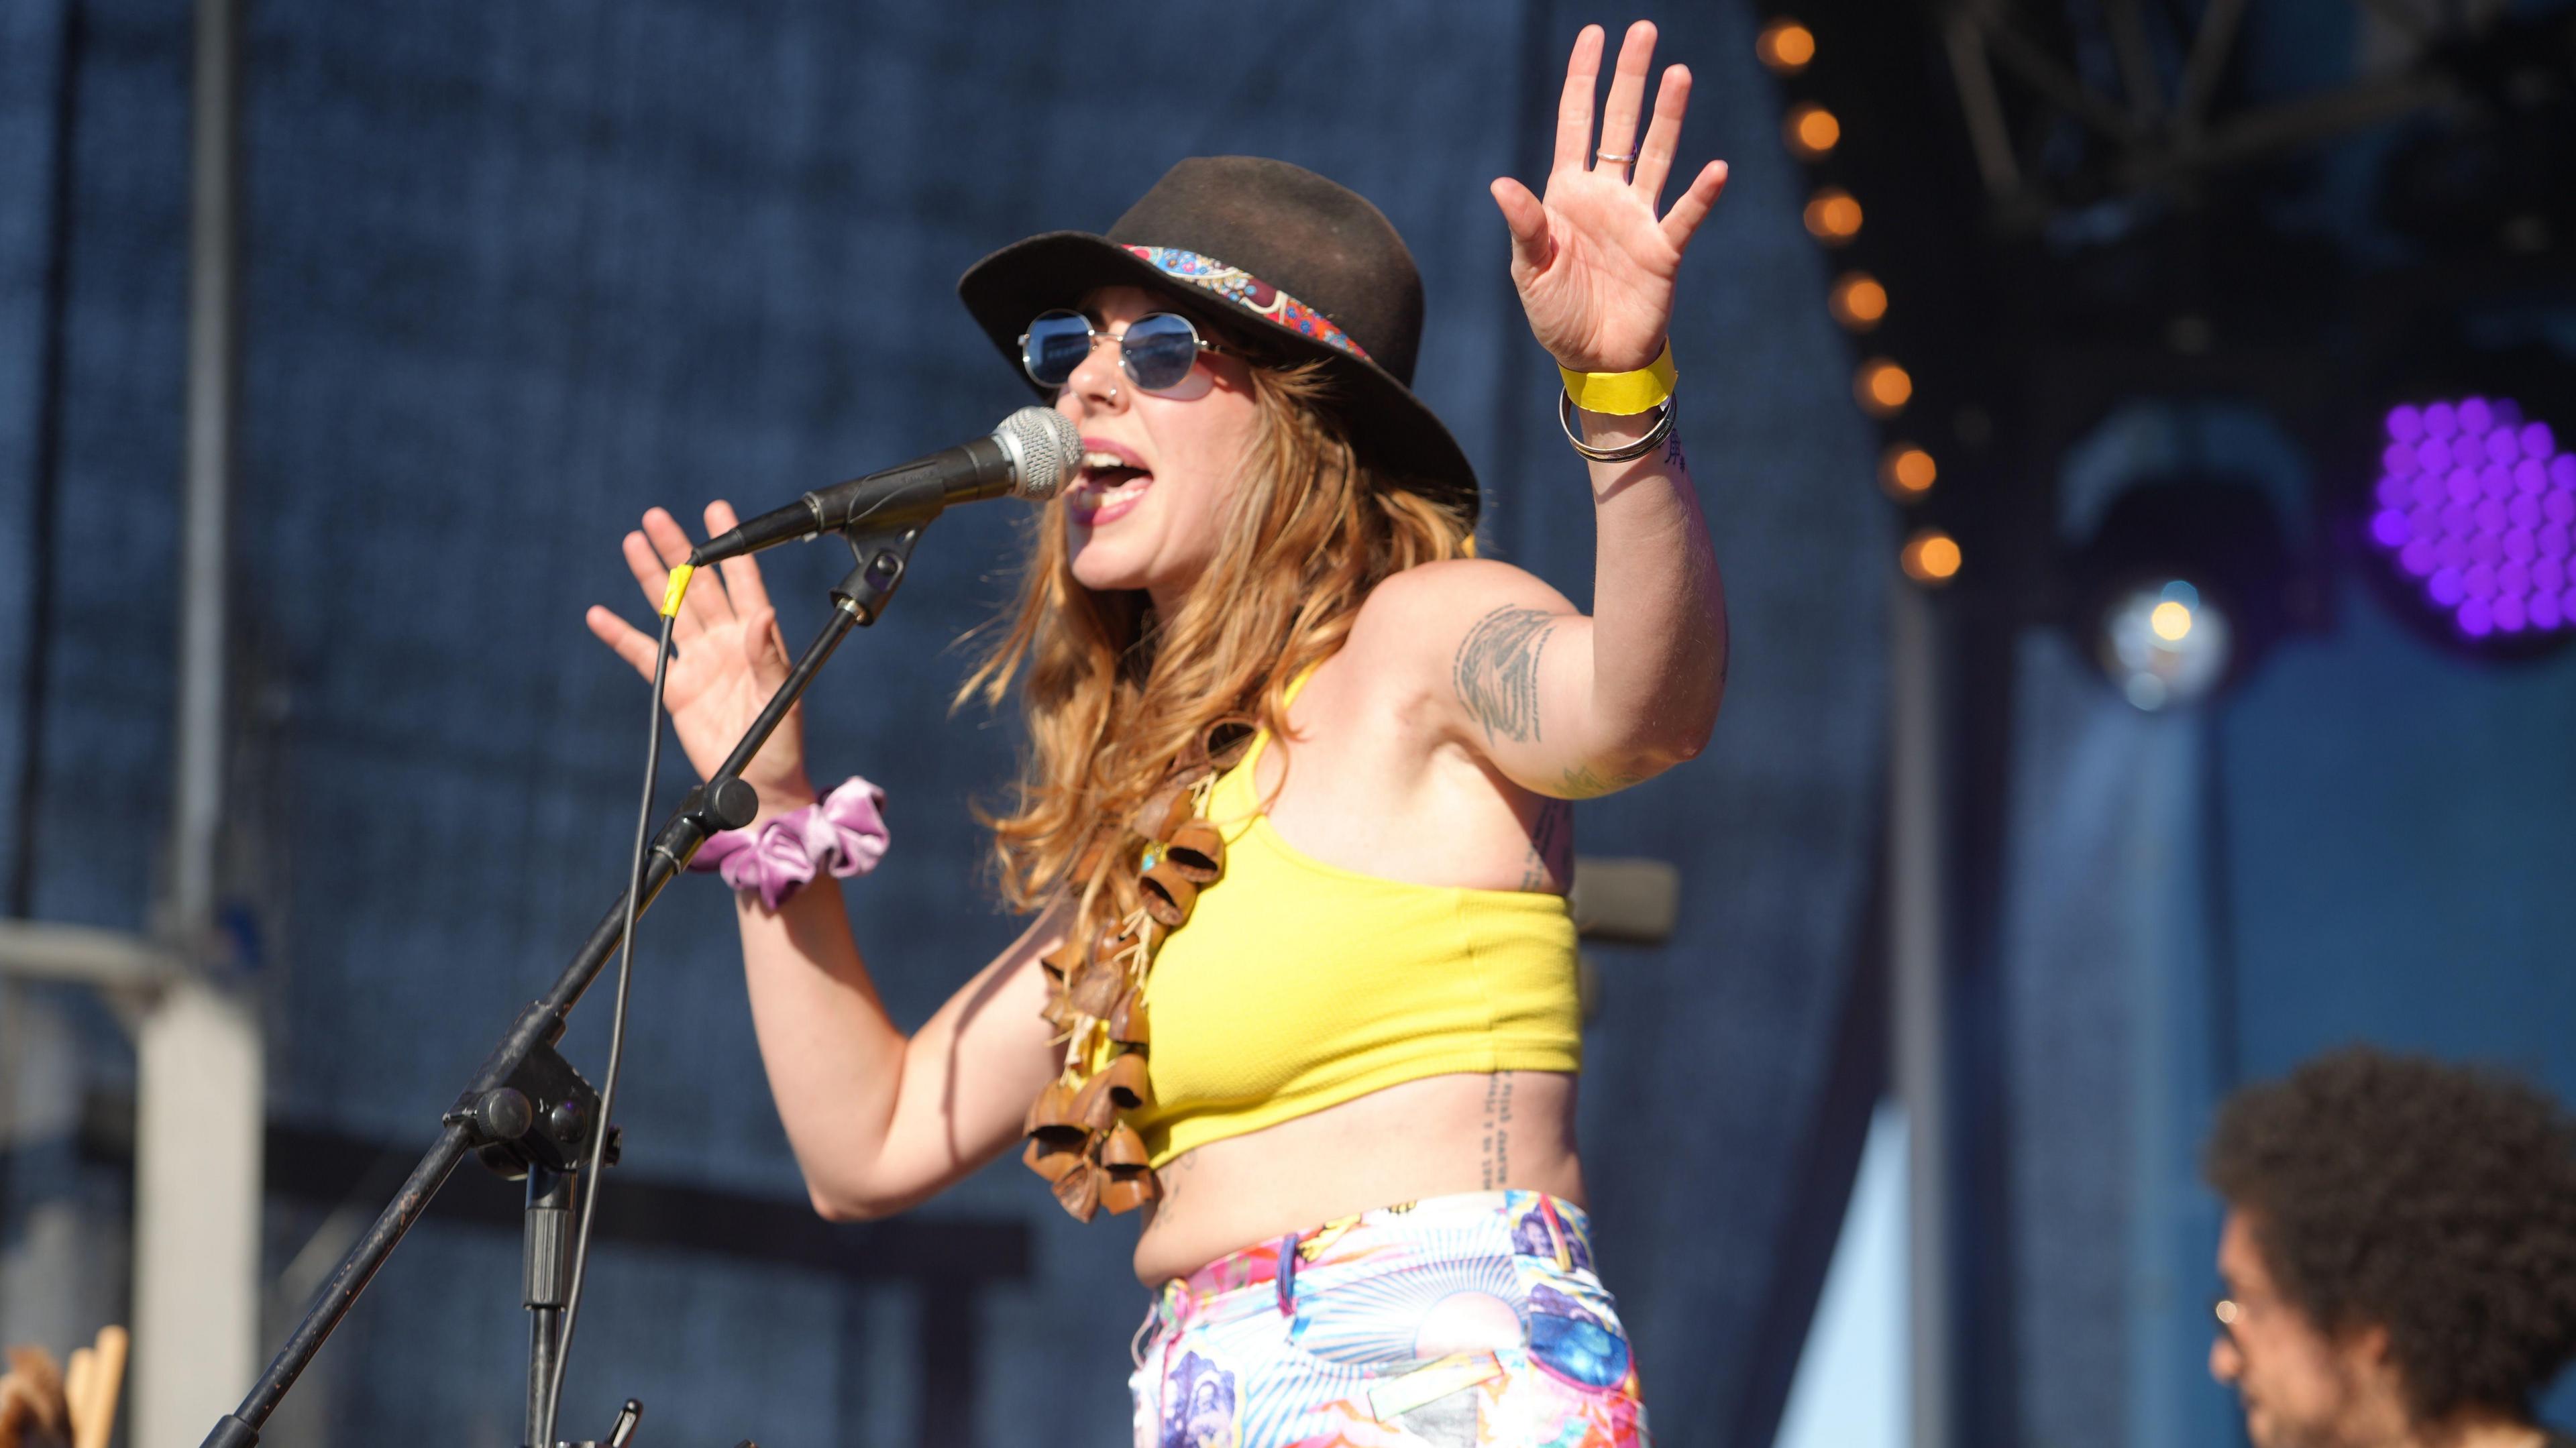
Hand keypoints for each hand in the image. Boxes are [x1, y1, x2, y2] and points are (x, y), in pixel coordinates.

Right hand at [585, 502, 813, 814]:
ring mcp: (699, 662)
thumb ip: (768, 656)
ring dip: (652, 578)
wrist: (761, 786)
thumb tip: (762, 614)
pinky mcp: (675, 688)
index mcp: (756, 638)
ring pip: (671, 610)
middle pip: (698, 586)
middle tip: (656, 517)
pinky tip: (599, 614)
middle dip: (679, 551)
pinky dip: (620, 635)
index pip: (742, 581)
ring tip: (632, 542)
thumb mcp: (781, 697)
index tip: (716, 509)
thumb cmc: (783, 743)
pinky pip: (643, 655)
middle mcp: (726, 642)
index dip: (730, 546)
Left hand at [1491, 21, 1729, 373]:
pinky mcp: (1663, 250)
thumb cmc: (1556, 312)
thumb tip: (1501, 184)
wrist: (1593, 359)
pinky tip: (1716, 169)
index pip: (1576, 122)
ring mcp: (1638, 218)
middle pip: (1620, 123)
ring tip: (1678, 74)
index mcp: (1568, 193)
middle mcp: (1607, 194)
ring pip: (1655, 155)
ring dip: (1667, 116)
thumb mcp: (1530, 270)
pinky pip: (1684, 215)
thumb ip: (1525, 226)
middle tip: (1644, 31)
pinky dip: (1701, 195)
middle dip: (1630, 78)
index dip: (1583, 79)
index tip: (1593, 35)